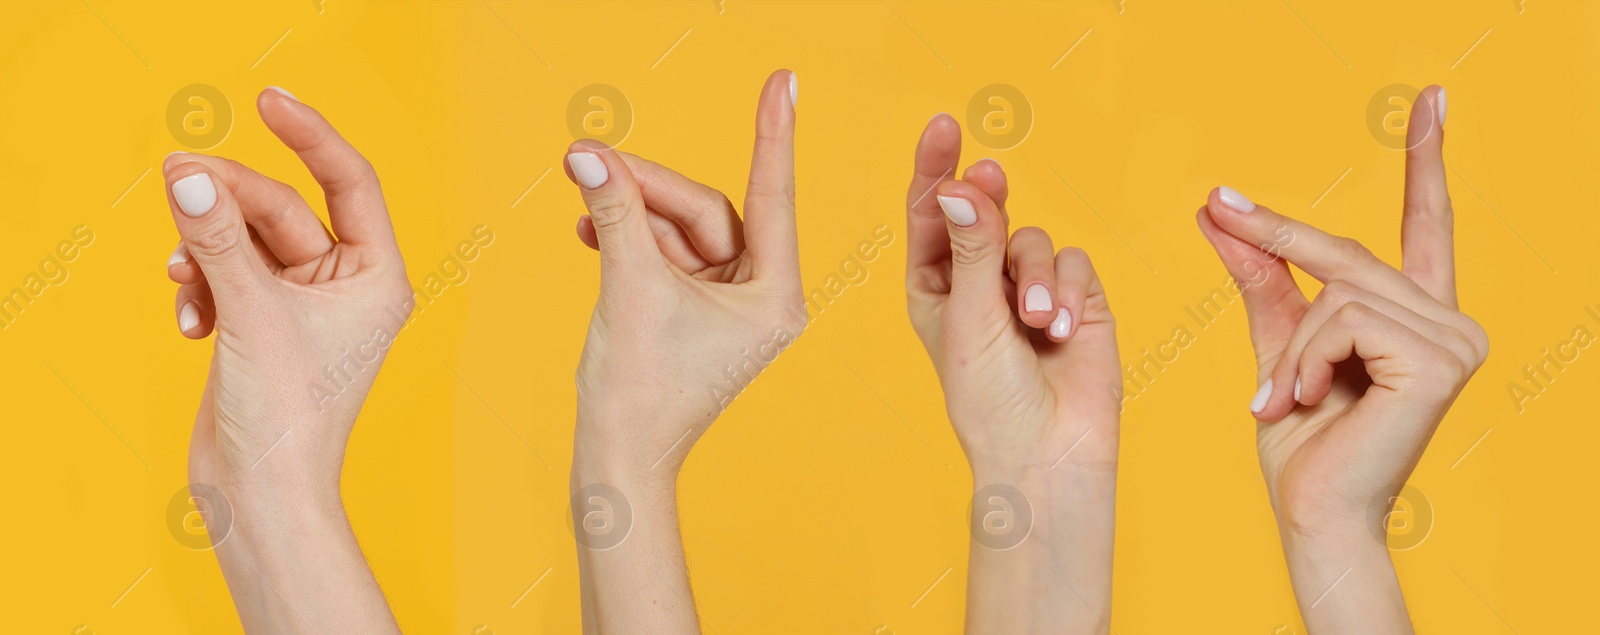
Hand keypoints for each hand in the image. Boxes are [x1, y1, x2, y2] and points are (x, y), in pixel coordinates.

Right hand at [163, 88, 406, 632]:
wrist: (263, 496)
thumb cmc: (287, 418)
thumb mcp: (250, 312)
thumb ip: (218, 239)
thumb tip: (187, 175)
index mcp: (378, 276)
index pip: (350, 182)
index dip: (311, 134)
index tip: (268, 99)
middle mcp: (349, 285)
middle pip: (282, 208)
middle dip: (228, 200)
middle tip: (173, 181)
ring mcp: (306, 305)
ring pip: (247, 240)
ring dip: (206, 250)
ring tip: (180, 278)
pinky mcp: (266, 324)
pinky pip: (229, 275)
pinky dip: (203, 287)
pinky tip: (188, 321)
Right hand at [565, 70, 797, 633]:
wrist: (616, 460)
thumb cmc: (639, 393)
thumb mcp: (629, 288)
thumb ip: (615, 214)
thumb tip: (589, 156)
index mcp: (774, 297)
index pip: (773, 195)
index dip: (773, 134)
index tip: (784, 81)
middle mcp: (761, 297)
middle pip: (707, 211)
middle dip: (648, 187)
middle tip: (588, 157)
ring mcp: (727, 304)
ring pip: (680, 229)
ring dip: (630, 211)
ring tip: (580, 188)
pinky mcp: (694, 310)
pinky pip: (666, 253)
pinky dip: (629, 238)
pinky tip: (588, 227)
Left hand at [905, 114, 1118, 633]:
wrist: (1047, 452)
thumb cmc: (989, 399)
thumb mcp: (969, 318)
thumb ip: (973, 249)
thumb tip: (961, 187)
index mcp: (935, 284)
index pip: (932, 213)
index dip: (936, 168)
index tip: (941, 127)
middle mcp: (980, 280)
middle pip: (983, 211)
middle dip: (989, 196)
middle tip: (990, 176)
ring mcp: (1028, 287)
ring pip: (1033, 238)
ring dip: (1037, 276)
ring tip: (1038, 323)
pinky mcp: (1077, 298)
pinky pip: (1075, 261)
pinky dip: (1069, 290)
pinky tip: (1063, 329)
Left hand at [1196, 85, 1486, 632]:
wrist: (1310, 511)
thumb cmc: (1300, 441)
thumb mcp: (1278, 344)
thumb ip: (1263, 276)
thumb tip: (1220, 211)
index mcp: (1419, 317)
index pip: (1424, 225)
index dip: (1426, 161)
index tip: (1431, 101)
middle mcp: (1450, 323)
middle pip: (1348, 252)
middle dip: (1276, 236)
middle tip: (1216, 208)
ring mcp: (1454, 341)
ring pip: (1338, 289)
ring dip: (1292, 344)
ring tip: (1286, 393)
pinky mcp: (1438, 361)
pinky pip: (1342, 319)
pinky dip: (1306, 359)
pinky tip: (1308, 401)